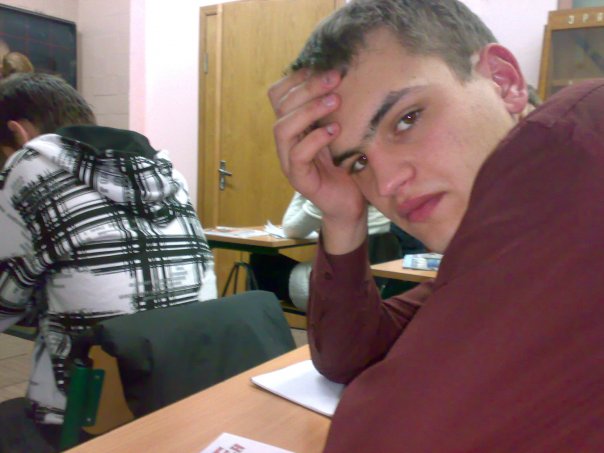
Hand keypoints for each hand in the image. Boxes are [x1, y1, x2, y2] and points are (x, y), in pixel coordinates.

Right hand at [268, 70, 367, 248]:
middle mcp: (287, 141)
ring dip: (309, 110)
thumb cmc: (348, 163)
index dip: (297, 77)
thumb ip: (336, 106)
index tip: (323, 66)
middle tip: (335, 78)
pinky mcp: (299, 179)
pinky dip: (315, 139)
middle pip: (281, 105)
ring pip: (282, 128)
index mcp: (295, 125)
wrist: (351, 203)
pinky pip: (298, 155)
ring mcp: (289, 160)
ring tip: (335, 101)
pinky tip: (336, 130)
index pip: (279, 94)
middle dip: (308, 87)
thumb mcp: (344, 128)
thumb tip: (347, 70)